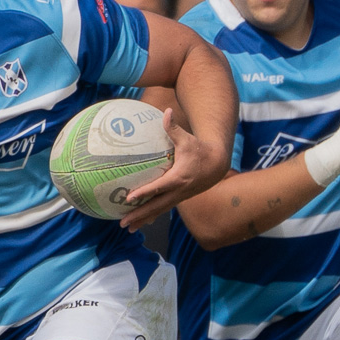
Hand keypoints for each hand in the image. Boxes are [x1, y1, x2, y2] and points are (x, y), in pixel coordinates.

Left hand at [121, 109, 228, 229]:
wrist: (217, 165)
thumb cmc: (200, 149)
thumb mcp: (187, 139)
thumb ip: (174, 127)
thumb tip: (166, 111)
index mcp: (178, 177)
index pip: (158, 187)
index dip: (143, 193)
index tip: (128, 198)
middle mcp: (178, 191)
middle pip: (155, 206)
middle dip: (139, 215)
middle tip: (123, 222)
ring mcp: (179, 197)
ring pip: (158, 211)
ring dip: (143, 220)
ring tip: (128, 228)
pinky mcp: (179, 198)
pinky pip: (163, 209)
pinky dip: (151, 215)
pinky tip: (140, 222)